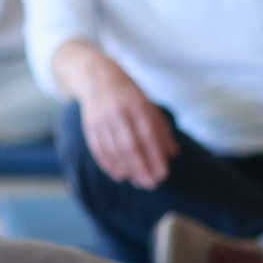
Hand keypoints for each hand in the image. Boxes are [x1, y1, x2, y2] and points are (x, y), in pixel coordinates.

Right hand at [78, 66, 178, 188]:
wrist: (97, 78)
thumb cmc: (129, 96)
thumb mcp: (150, 106)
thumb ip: (162, 130)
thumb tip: (172, 155)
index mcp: (138, 106)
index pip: (148, 136)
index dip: (155, 157)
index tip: (163, 174)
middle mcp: (119, 113)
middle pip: (130, 147)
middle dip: (141, 168)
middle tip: (151, 185)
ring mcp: (102, 120)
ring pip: (114, 150)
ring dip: (126, 170)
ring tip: (137, 182)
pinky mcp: (89, 126)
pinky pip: (98, 149)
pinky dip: (108, 164)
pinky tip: (118, 175)